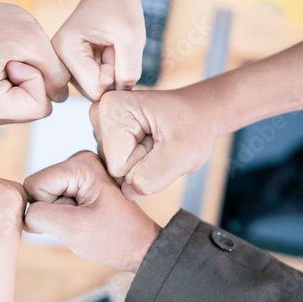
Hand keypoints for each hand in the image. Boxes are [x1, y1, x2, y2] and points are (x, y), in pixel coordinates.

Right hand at [0, 0, 69, 128]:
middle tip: (8, 57)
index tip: (13, 57)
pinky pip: (23, 101)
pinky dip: (22, 81)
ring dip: (27, 79)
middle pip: (35, 110)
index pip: (40, 107)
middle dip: (32, 79)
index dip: (36, 76)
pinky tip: (3, 66)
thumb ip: (56, 73)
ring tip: (4, 60)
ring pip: (31, 106)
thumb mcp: (33, 41)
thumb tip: (62, 96)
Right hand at [24, 152, 160, 272]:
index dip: (47, 208)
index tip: (75, 217)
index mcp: (81, 163)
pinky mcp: (80, 182)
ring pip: (45, 194)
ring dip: (59, 213)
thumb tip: (24, 213)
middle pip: (39, 186)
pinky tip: (84, 217)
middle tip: (81, 220)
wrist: (139, 247)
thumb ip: (40, 216)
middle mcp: (80, 160)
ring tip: (85, 219)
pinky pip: (54, 198)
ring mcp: (80, 171)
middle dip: (53, 209)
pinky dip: (64, 213)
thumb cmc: (114, 238)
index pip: (34, 183)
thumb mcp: (73, 229)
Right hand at [52, 0, 145, 99]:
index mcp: (64, 49)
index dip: (116, 72)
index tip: (114, 45)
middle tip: (113, 45)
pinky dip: (107, 69)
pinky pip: (94, 82)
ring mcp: (62, 62)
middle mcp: (56, 59)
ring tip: (109, 45)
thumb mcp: (132, 36)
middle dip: (112, 73)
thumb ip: (129, 70)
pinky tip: (104, 49)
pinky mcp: (70, 64)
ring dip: (110, 71)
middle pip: (93, 92)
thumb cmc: (121, 6)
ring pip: (95, 89)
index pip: (96, 89)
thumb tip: (120, 95)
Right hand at [90, 86, 218, 199]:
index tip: (161, 141)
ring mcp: (102, 124)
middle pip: (114, 167)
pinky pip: (119, 165)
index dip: (145, 162)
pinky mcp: (109, 134)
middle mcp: (100, 113)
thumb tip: (127, 193)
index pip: (118, 167)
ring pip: (117, 168)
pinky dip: (139, 160)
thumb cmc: (194, 126)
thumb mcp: (183, 154)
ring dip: (142, 162)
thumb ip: (153, 177)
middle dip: (142, 162)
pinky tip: (150, 141)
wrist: (201, 113)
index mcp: (112, 108)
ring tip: (157, 140)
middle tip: (161, 143)